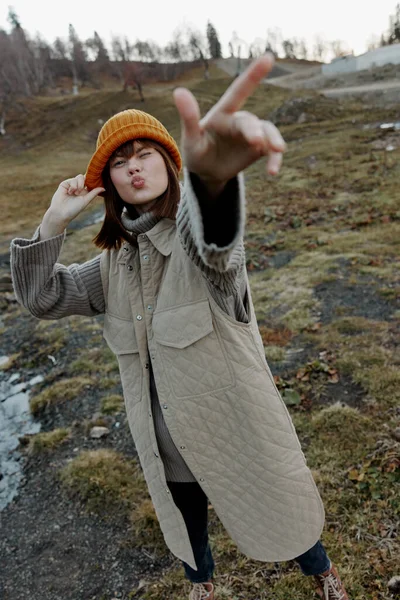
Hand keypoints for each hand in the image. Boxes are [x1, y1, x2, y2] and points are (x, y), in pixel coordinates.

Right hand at [40, 174, 103, 239]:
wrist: (61, 212)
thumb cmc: (74, 209)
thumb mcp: (86, 200)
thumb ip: (94, 193)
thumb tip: (104, 188)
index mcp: (85, 192)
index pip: (90, 183)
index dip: (93, 180)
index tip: (96, 180)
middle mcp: (78, 188)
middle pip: (86, 177)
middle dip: (85, 182)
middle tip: (81, 191)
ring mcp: (71, 185)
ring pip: (80, 177)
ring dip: (79, 185)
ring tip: (75, 193)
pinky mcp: (65, 184)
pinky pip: (72, 179)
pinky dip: (73, 186)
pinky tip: (70, 192)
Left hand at [173, 54, 285, 195]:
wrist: (208, 172)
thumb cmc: (196, 152)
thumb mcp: (191, 139)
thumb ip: (189, 117)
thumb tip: (178, 90)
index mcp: (223, 114)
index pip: (238, 91)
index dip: (253, 74)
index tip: (268, 57)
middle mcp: (240, 121)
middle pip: (251, 121)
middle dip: (254, 130)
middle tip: (255, 142)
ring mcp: (252, 134)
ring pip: (268, 132)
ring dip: (273, 140)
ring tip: (277, 151)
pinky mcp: (260, 149)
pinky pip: (271, 151)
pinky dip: (274, 159)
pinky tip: (273, 172)